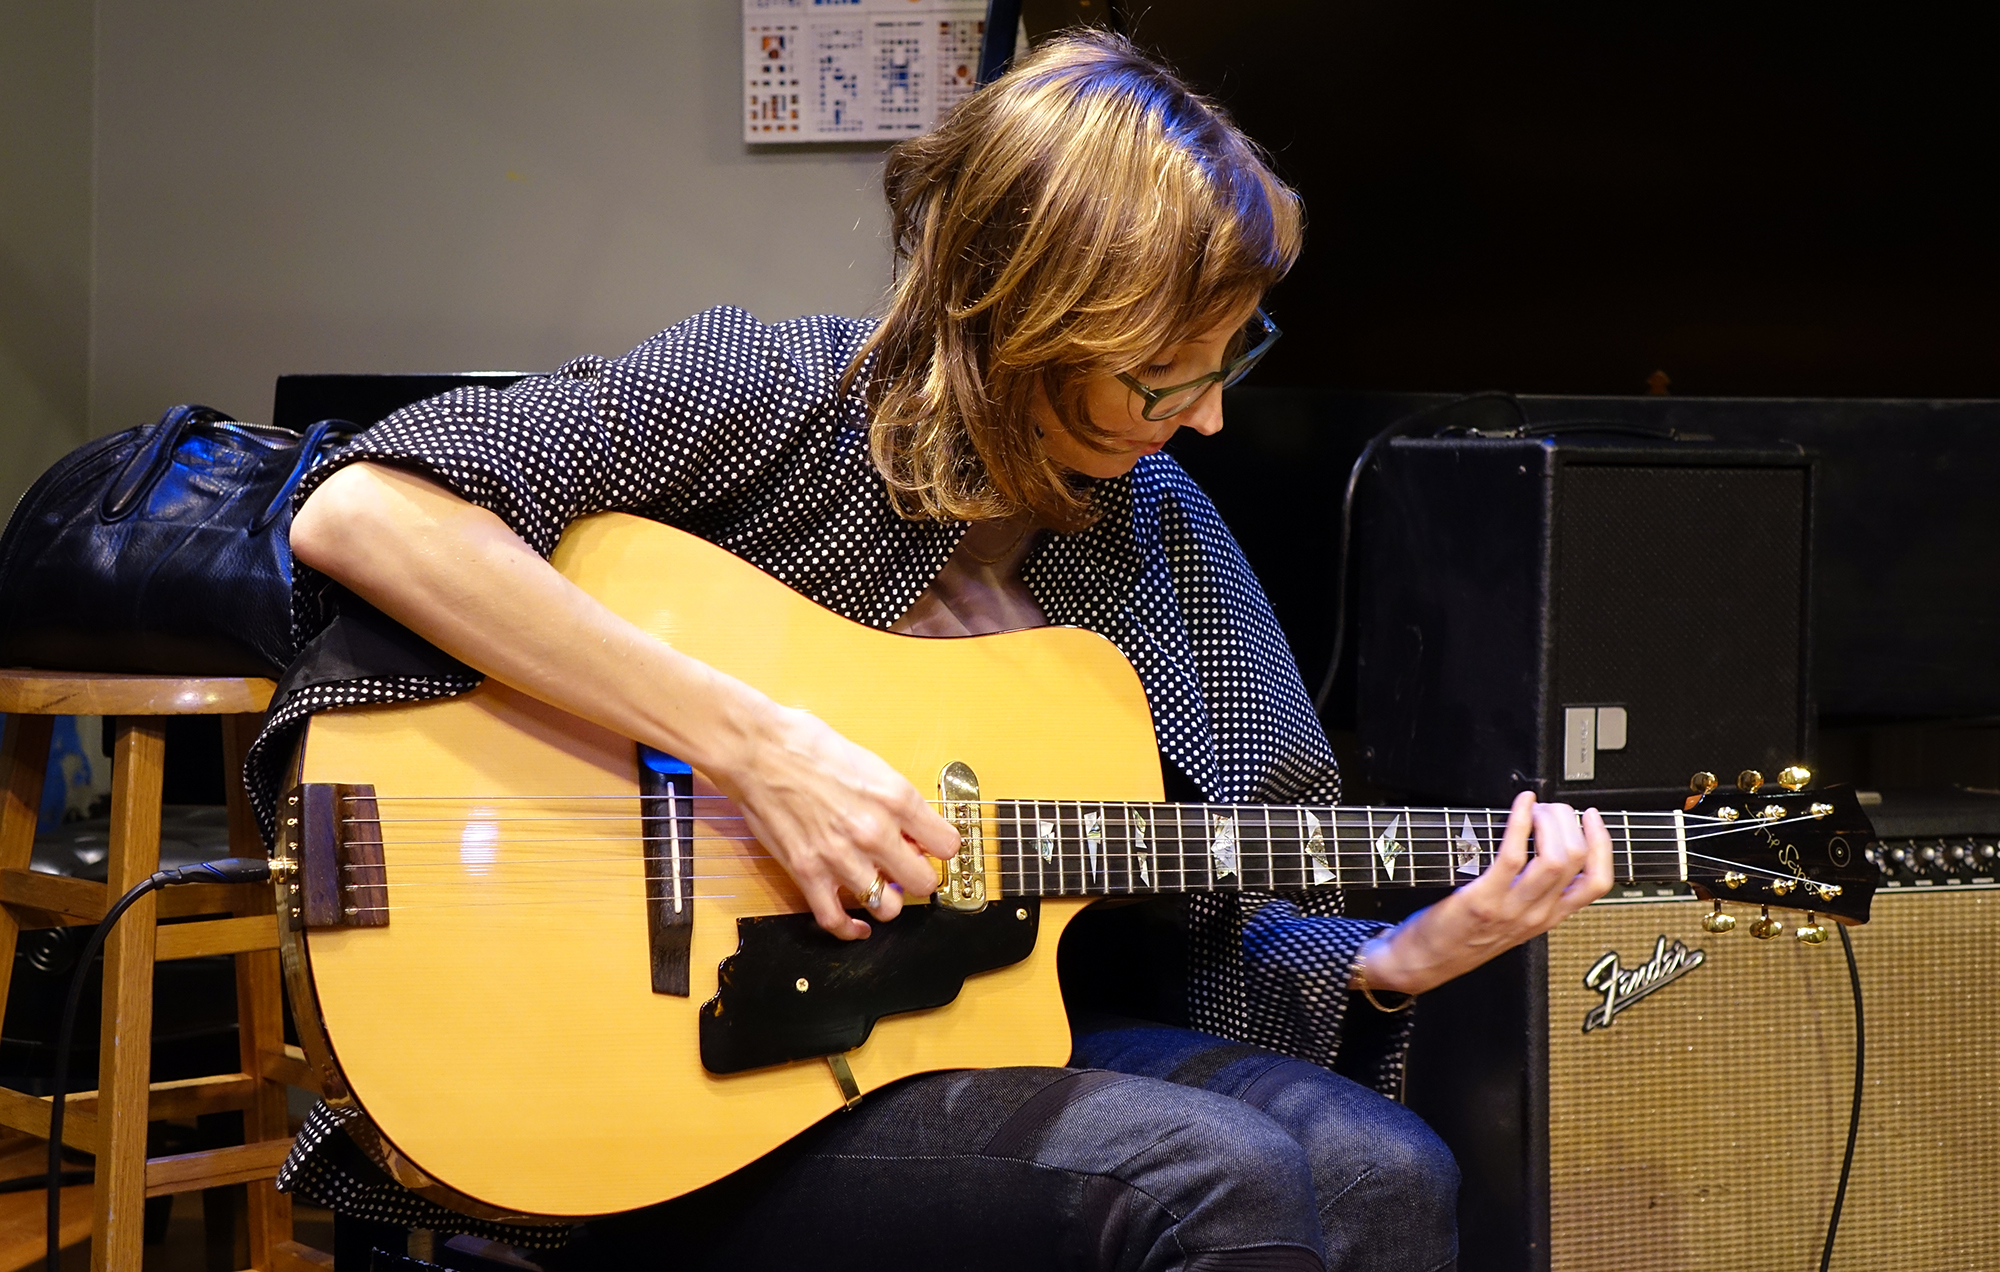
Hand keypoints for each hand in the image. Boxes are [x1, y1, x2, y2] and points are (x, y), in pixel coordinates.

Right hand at [709, 702, 958, 940]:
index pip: (947, 845)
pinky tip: (858, 924)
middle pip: (925, 882)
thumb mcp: (870, 763)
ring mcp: (841, 857)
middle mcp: (874, 832)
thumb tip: (911, 829)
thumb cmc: (808, 745)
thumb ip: (894, 801)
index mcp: (895, 798)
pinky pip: (836, 920)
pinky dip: (850, 929)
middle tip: (906, 868)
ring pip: (889, 907)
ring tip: (880, 886)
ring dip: (887, 899)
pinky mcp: (808, 873)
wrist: (757, 750)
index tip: (931, 848)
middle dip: (919, 877)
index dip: (940, 848)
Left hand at [1354, 791, 1612, 994]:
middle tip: (1551, 808)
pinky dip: (1519, 821)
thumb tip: (1543, 847)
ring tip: (1537, 808)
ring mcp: (1512, 909)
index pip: (1598, 883)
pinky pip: (1512, 854)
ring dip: (1549, 821)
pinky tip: (1520, 806)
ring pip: (1555, 857)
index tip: (1591, 819)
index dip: (1602, 844)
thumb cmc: (1462, 935)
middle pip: (1577, 860)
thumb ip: (1531, 891)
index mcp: (1548, 917)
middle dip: (1569, 822)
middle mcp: (1536, 915)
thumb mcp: (1511, 919)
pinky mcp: (1483, 900)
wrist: (1425, 962)